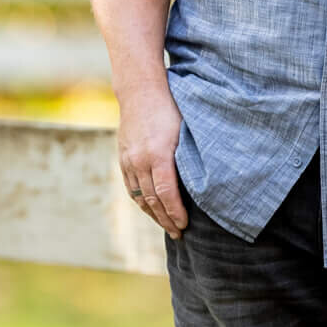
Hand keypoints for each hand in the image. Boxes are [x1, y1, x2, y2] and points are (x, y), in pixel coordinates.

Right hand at [117, 84, 187, 237]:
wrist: (140, 91)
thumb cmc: (171, 108)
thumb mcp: (185, 131)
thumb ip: (188, 158)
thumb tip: (203, 184)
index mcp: (158, 153)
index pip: (166, 193)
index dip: (175, 212)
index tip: (185, 225)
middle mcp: (140, 160)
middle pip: (152, 200)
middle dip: (166, 220)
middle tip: (179, 234)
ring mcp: (128, 160)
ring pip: (139, 196)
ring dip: (153, 214)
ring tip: (166, 227)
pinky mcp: (123, 158)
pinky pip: (130, 187)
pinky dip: (141, 201)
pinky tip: (151, 210)